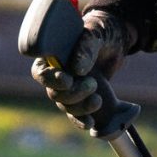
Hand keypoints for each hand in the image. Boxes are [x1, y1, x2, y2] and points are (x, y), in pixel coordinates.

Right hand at [29, 8, 130, 125]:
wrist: (115, 43)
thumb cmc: (101, 31)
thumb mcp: (95, 33)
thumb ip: (85, 47)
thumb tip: (77, 70)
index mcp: (52, 56)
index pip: (40, 73)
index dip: (50, 80)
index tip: (68, 80)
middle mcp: (57, 75)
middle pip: (54, 94)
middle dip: (73, 94)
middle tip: (92, 84)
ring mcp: (68, 89)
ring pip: (66, 106)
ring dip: (81, 108)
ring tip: (98, 99)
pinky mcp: (81, 100)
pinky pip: (76, 116)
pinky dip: (81, 121)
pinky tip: (90, 124)